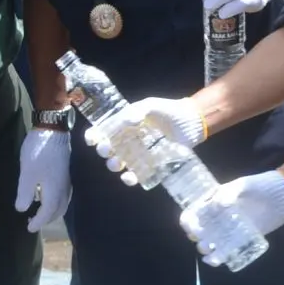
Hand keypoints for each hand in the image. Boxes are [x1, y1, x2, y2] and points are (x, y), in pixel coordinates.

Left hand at [15, 128, 71, 231]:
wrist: (53, 130)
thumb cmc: (39, 152)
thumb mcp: (27, 174)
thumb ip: (25, 193)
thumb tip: (22, 209)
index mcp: (55, 192)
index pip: (47, 213)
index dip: (38, 222)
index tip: (29, 228)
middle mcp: (64, 189)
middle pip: (58, 210)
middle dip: (46, 219)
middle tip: (33, 222)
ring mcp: (66, 180)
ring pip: (62, 202)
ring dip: (52, 211)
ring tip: (39, 211)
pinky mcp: (65, 172)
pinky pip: (63, 194)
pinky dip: (55, 201)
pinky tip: (46, 195)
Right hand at [84, 96, 205, 186]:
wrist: (191, 122)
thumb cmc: (169, 111)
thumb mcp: (151, 105)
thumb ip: (137, 112)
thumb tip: (128, 122)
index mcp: (123, 125)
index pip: (102, 131)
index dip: (94, 136)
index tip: (92, 139)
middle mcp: (127, 140)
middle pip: (107, 149)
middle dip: (103, 150)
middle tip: (106, 149)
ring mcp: (137, 154)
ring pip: (118, 164)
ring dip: (113, 165)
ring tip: (117, 163)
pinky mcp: (149, 166)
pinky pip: (135, 175)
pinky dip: (129, 179)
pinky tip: (129, 177)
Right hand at [178, 170, 283, 256]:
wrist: (281, 197)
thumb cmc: (259, 186)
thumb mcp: (242, 185)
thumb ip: (229, 193)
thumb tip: (217, 205)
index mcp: (211, 202)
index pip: (192, 213)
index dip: (188, 221)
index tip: (192, 226)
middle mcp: (216, 218)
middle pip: (197, 231)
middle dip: (196, 236)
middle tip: (203, 236)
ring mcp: (227, 230)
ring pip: (208, 244)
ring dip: (204, 249)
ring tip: (209, 250)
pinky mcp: (239, 241)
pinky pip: (223, 252)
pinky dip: (216, 259)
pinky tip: (215, 260)